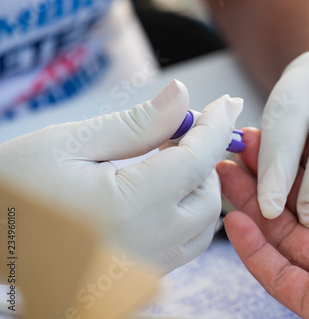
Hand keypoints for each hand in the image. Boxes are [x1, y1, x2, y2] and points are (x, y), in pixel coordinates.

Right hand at [0, 80, 242, 273]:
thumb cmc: (18, 187)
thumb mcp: (71, 143)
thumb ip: (135, 124)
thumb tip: (182, 96)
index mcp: (128, 208)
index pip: (196, 160)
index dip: (215, 126)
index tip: (225, 104)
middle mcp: (145, 246)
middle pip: (208, 196)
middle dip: (205, 159)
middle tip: (178, 133)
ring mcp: (144, 267)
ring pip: (203, 224)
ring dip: (199, 186)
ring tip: (168, 159)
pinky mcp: (139, 276)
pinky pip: (185, 244)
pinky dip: (187, 213)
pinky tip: (162, 190)